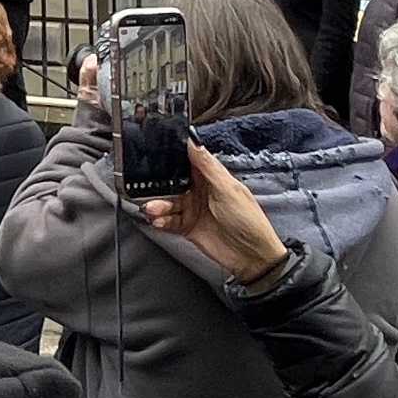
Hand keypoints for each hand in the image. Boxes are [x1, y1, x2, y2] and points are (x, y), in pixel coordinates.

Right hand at [131, 136, 285, 285]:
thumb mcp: (228, 189)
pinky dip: (161, 220)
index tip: (153, 151)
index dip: (171, 154)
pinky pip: (167, 221)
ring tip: (152, 209)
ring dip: (157, 204)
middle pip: (171, 181)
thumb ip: (207, 166)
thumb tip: (192, 140)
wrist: (252, 256)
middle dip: (157, 183)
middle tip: (145, 185)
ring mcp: (192, 209)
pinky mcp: (187, 226)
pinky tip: (158, 221)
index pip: (187, 159)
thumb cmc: (249, 220)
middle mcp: (199, 190)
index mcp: (211, 176)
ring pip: (167, 202)